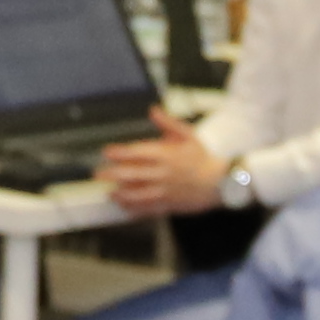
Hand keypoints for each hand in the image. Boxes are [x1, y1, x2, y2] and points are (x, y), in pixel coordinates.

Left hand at [100, 123, 225, 217]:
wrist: (221, 181)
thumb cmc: (202, 157)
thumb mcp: (188, 135)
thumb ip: (168, 123)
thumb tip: (153, 110)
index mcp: (167, 155)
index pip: (139, 153)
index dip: (121, 152)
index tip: (107, 152)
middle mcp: (164, 173)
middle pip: (134, 174)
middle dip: (114, 174)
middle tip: (99, 174)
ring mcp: (166, 190)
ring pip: (139, 194)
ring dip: (122, 194)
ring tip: (109, 193)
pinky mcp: (169, 204)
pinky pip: (149, 208)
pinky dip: (135, 208)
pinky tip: (124, 206)